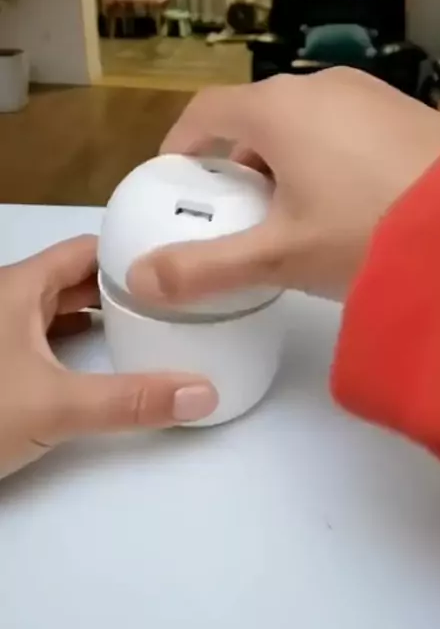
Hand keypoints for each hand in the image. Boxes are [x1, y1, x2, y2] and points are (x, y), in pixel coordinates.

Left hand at [0, 237, 216, 477]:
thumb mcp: (55, 407)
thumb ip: (130, 402)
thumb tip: (202, 394)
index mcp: (21, 287)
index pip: (87, 249)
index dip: (130, 251)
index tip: (174, 264)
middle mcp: (9, 299)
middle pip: (75, 278)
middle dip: (120, 285)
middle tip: (170, 299)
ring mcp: (0, 330)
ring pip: (57, 308)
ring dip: (96, 314)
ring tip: (145, 326)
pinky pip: (43, 335)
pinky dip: (73, 340)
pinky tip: (95, 359)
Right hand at [129, 69, 439, 302]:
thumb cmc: (367, 229)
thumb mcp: (280, 256)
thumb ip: (204, 269)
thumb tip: (140, 280)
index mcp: (275, 108)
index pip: (204, 110)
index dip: (181, 144)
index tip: (176, 182)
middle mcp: (317, 85)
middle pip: (252, 117)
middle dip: (234, 163)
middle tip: (238, 214)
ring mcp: (365, 92)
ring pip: (299, 121)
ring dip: (280, 161)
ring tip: (293, 216)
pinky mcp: (400, 108)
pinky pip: (340, 125)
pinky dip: (322, 155)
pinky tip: (346, 203)